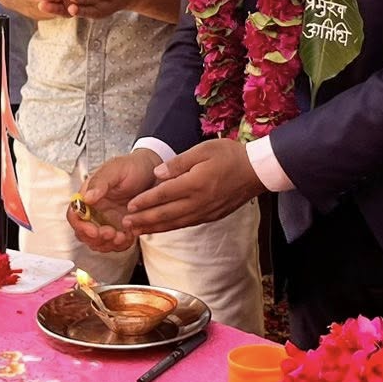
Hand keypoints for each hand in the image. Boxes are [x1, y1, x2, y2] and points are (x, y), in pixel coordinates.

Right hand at [71, 150, 160, 252]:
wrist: (154, 172)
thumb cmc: (133, 167)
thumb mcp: (115, 169)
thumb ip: (100, 182)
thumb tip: (86, 198)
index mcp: (89, 196)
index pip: (74, 214)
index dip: (81, 226)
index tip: (94, 230)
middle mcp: (96, 210)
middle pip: (84, 232)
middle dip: (96, 238)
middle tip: (111, 233)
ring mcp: (108, 220)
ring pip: (98, 242)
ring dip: (108, 244)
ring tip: (122, 236)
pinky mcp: (121, 227)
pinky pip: (116, 243)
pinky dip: (121, 245)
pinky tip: (130, 236)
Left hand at [123, 138, 262, 234]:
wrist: (257, 171)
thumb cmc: (230, 156)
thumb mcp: (203, 150)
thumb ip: (178, 163)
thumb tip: (157, 174)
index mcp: (195, 183)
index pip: (164, 194)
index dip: (145, 201)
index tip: (129, 206)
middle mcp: (198, 201)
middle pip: (166, 214)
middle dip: (144, 220)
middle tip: (126, 225)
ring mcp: (205, 211)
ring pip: (175, 223)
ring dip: (155, 227)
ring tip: (138, 231)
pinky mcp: (211, 216)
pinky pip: (186, 224)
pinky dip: (170, 227)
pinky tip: (161, 228)